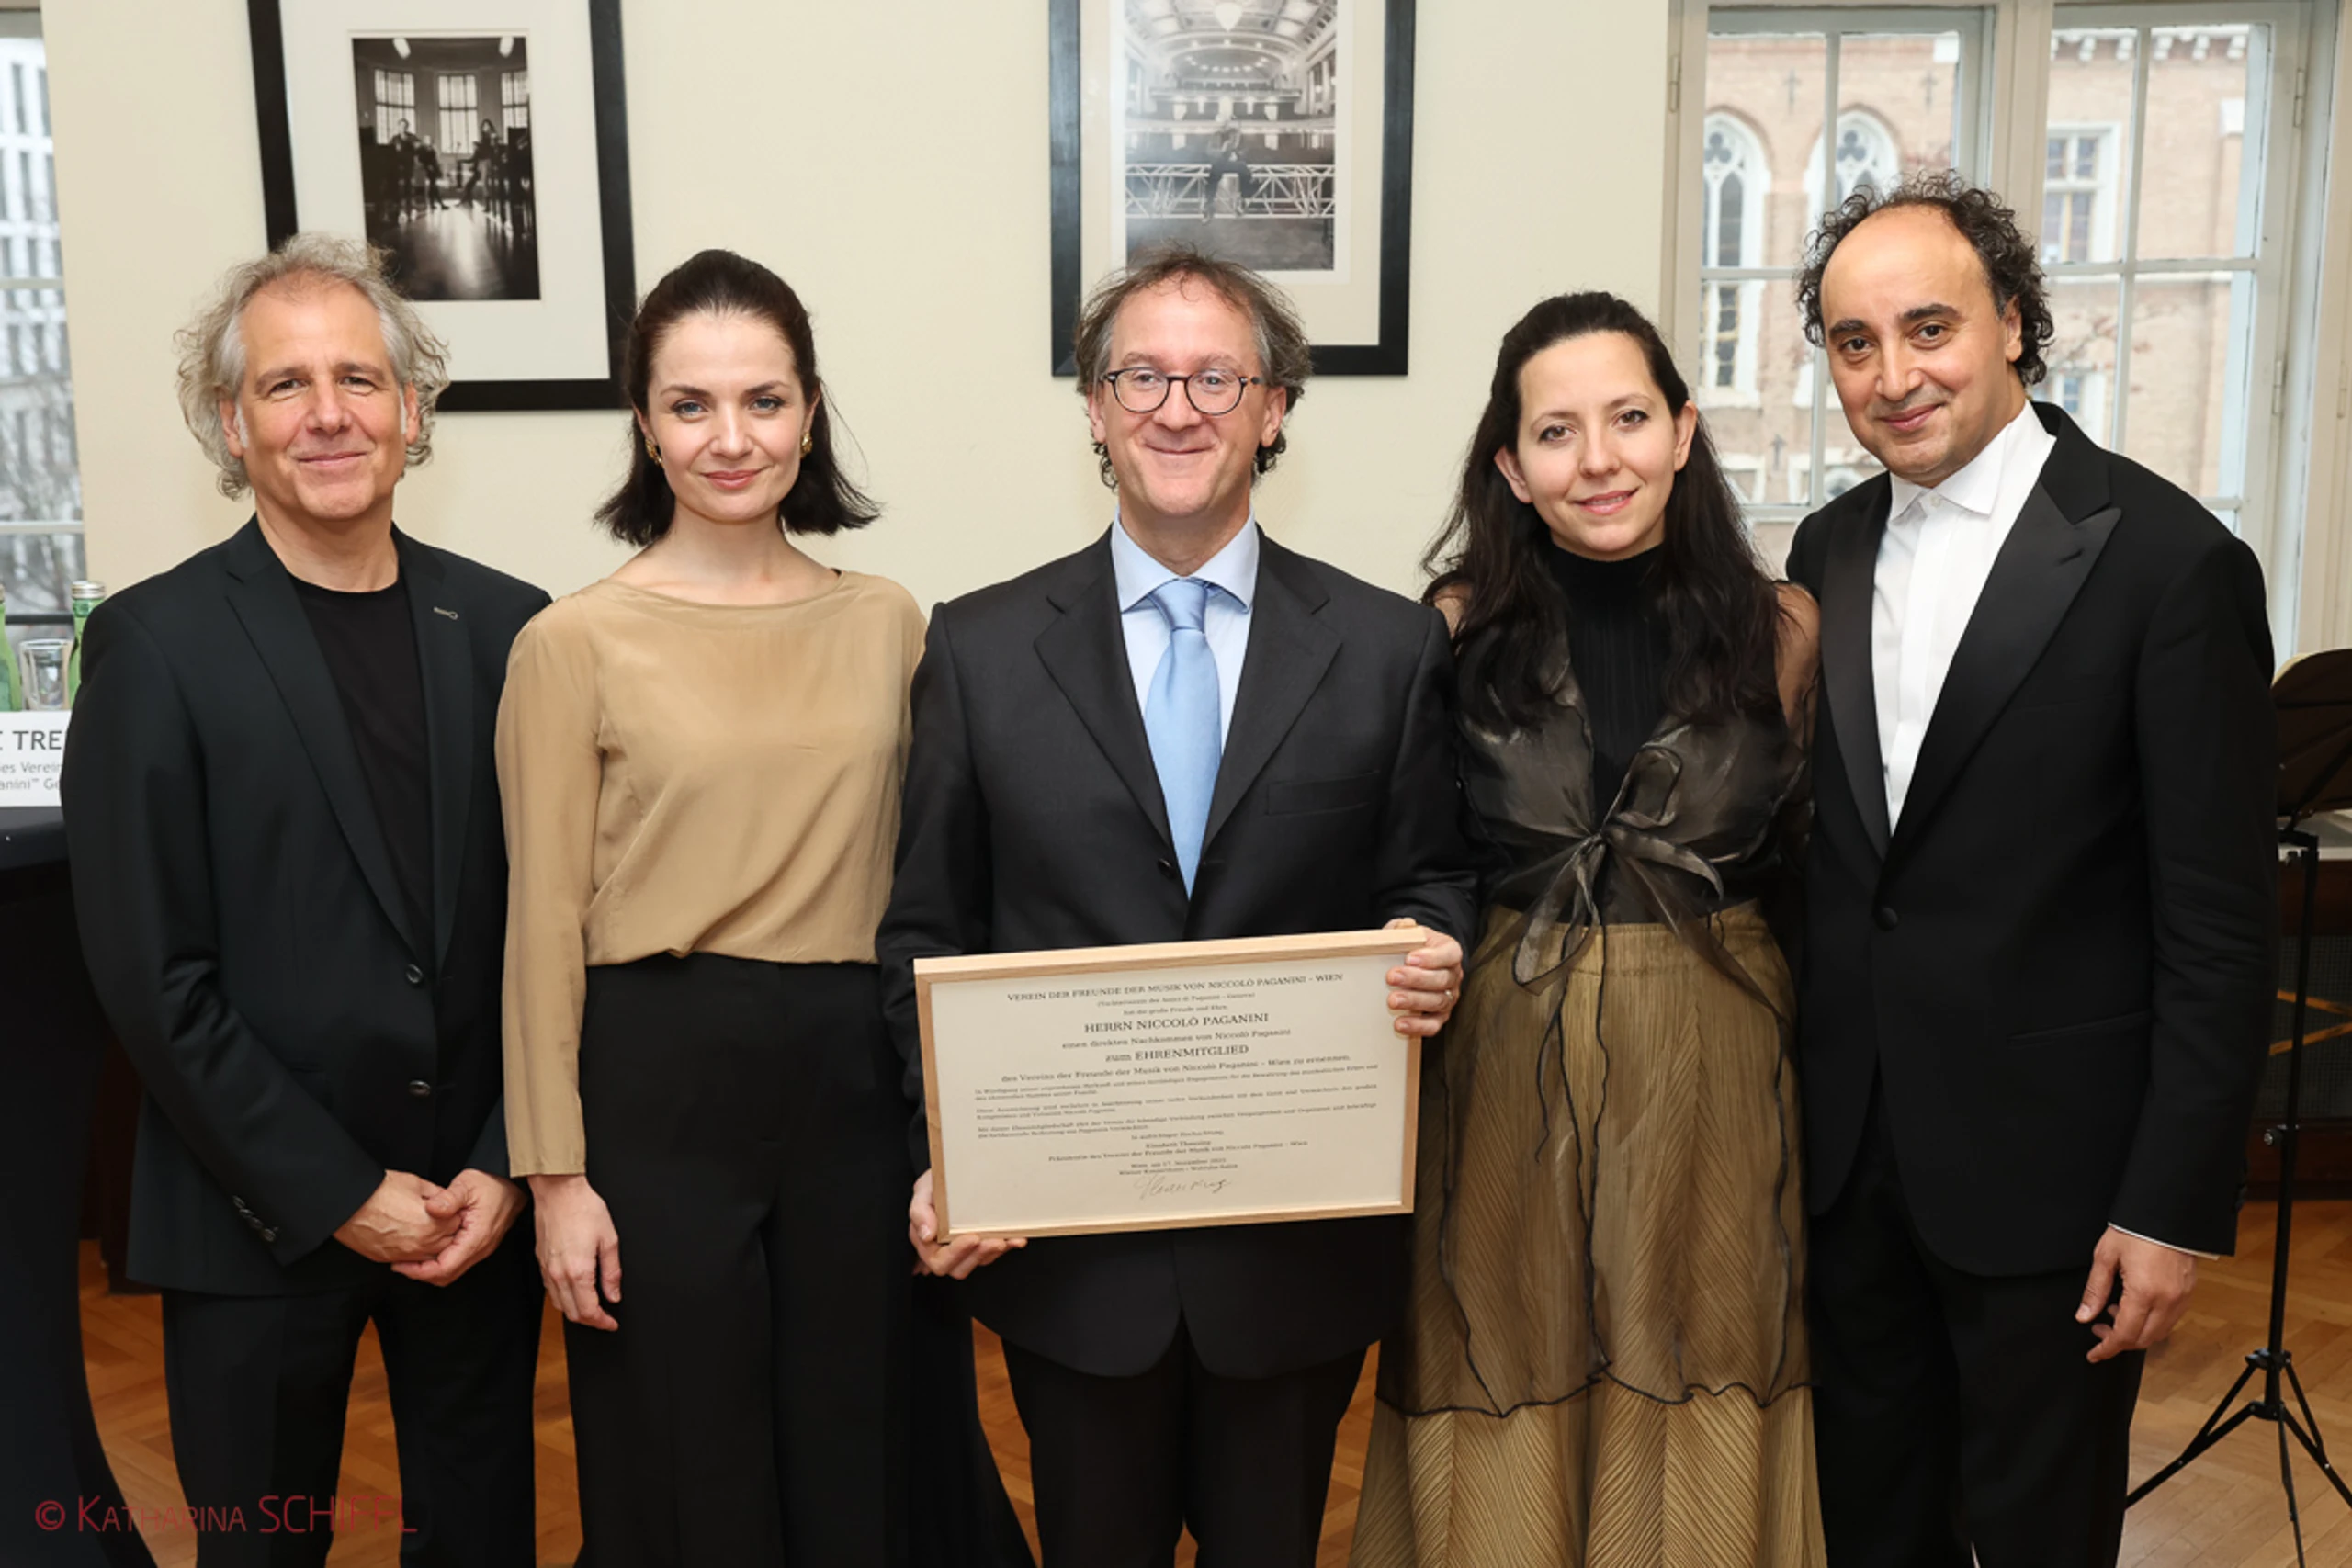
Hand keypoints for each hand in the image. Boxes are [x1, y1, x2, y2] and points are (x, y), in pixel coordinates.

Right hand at [334, 1170, 461, 1263]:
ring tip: (424, 1228)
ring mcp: (404, 1254)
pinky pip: (409, 1261)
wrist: (348, 1205)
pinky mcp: (388, 1258)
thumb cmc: (379, 1192)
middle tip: (438, 1218)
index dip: (453, 1214)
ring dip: (431, 1244)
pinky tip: (409, 1238)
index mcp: (432, 1224)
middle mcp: (421, 1244)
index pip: (456, 1224)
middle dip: (445, 1231)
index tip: (448, 1209)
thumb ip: (437, 1194)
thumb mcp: (416, 1183)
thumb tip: (445, 1199)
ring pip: (429, 1256)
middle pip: (446, 1243)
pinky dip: (413, 1252)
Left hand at [393, 1169, 525, 1285]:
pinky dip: (439, 1261)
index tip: (401, 1265)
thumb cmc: (492, 1182)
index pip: (444, 1268)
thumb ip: (448, 1198)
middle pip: (447, 1276)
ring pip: (452, 1271)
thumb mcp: (467, 1184)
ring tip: (411, 1258)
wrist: (512, 1181)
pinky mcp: (478, 1245)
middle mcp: (480, 1249)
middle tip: (400, 1264)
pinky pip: (457, 1261)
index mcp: (476, 1238)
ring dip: (430, 1269)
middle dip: (421, 1274)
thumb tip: (430, 1209)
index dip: (419, 1271)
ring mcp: (480, 1248)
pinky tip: (428, 1249)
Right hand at [528, 1173, 621, 1330]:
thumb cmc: (584, 1208)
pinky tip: (575, 1290)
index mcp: (578, 1271)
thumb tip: (614, 1294)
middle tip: (605, 1318)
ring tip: (592, 1307)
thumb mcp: (609, 1239)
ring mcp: (547, 1269)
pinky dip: (564, 1298)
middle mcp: (559, 1275)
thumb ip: (612, 1272)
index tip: (611, 1323)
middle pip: (572, 1313)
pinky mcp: (541, 1262)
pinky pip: (551, 1290)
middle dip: (590, 1321)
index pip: (588, 1311)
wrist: (558, 1190)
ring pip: (559, 1304)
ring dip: (576, 1311)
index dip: (602, 1322)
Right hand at [909, 1167, 1024, 1279]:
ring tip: (1007, 1239)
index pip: (939, 1260)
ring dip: (995, 1252)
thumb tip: (927, 1235)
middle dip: (979, 1255)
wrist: (953, 1173)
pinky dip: (1007, 1246)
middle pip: (960, 1268)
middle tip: (995, 1241)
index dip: (956, 1253)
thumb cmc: (935, 1185)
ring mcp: (966, 1248)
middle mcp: (946, 1249)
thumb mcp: (923, 1191)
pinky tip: (1016, 1239)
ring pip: (980, 1261)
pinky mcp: (982, 1243)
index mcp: (928, 1243)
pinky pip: (994, 1252)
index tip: (972, 1237)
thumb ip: (920, 1212)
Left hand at [1384, 918, 1463, 1037]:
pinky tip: (1399, 1024)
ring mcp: (1449, 996)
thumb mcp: (1409, 932)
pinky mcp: (1440, 1015)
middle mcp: (1453, 975)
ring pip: (1438, 1002)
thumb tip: (1403, 926)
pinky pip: (1433, 1024)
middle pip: (1442, 980)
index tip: (1409, 958)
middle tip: (1391, 977)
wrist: (1414, 962)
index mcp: (1450, 951)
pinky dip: (1417, 1026)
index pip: (1449, 954)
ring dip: (1414, 1002)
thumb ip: (1404, 928)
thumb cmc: (1412, 946)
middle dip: (1415, 979)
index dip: (1431, 958)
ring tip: (1392, 1001)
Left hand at [2077, 1225, 2198, 1362]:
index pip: (2125, 1335)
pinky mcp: (2188, 1293)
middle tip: (2099, 1327)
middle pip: (2143, 1340)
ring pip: (2158, 1333)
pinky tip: (2135, 1307)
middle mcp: (2167, 1301)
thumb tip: (2084, 1315)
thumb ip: (2094, 1290)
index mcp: (2143, 1293)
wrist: (2168, 1212)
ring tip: (2114, 1313)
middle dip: (2119, 1341)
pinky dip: (2151, 1323)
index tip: (2094, 1354)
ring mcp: (2181, 1299)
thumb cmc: (2136, 1230)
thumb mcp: (2105, 1257)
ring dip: (2136, 1332)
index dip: (2107, 1348)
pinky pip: (2170, 1320)